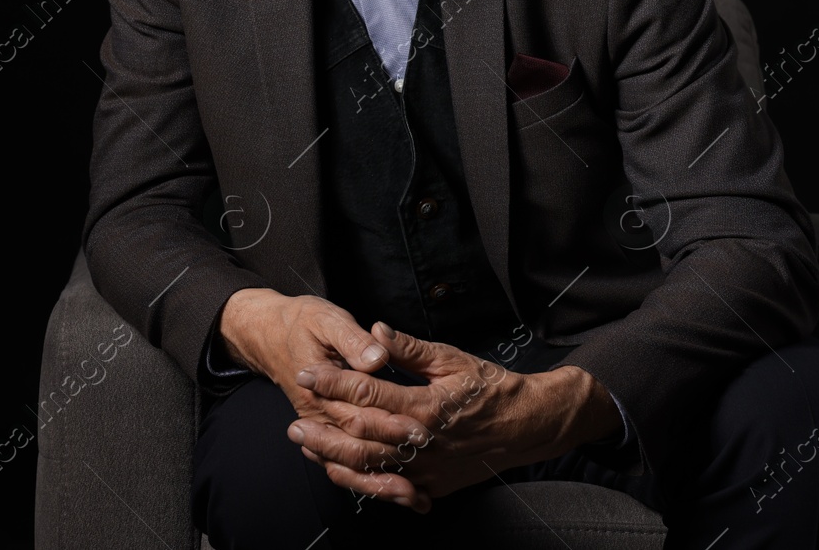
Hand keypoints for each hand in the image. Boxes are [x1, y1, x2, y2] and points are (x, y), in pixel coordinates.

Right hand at [216, 289, 433, 499]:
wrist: (267, 334)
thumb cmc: (301, 323)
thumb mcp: (327, 320)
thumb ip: (353, 340)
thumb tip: (376, 358)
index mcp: (319, 387)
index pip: (359, 409)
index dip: (390, 420)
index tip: (420, 427)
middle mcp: (317, 413)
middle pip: (357, 442)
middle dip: (392, 452)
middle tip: (427, 460)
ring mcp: (320, 428)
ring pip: (348, 465)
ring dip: (380, 482)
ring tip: (413, 494)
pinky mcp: (324, 434)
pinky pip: (344, 467)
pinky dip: (368, 484)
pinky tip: (397, 493)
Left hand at [287, 321, 619, 509]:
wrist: (526, 425)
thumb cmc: (491, 388)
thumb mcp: (452, 359)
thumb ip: (409, 349)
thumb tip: (376, 331)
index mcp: (424, 406)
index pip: (367, 394)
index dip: (333, 382)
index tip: (308, 372)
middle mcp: (421, 442)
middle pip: (359, 439)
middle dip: (322, 429)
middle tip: (292, 426)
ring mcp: (426, 468)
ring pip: (370, 469)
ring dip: (334, 459)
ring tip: (308, 449)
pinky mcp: (432, 484)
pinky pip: (389, 487)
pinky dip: (361, 481)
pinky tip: (341, 471)